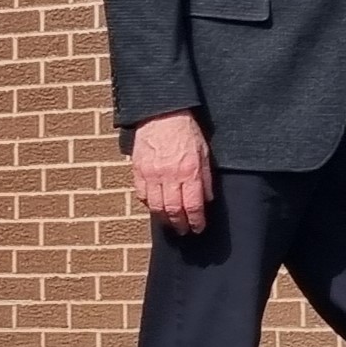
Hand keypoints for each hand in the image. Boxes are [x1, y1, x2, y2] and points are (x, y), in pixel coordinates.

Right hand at [131, 112, 211, 234]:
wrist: (162, 115)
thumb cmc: (187, 132)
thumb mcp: (204, 152)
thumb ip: (206, 177)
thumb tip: (207, 199)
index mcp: (189, 171)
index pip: (192, 205)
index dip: (196, 221)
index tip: (198, 228)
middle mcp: (169, 176)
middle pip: (173, 210)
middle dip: (179, 224)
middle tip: (183, 231)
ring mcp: (151, 174)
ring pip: (156, 206)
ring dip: (164, 219)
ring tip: (170, 224)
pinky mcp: (138, 171)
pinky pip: (142, 195)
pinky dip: (149, 204)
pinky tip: (156, 208)